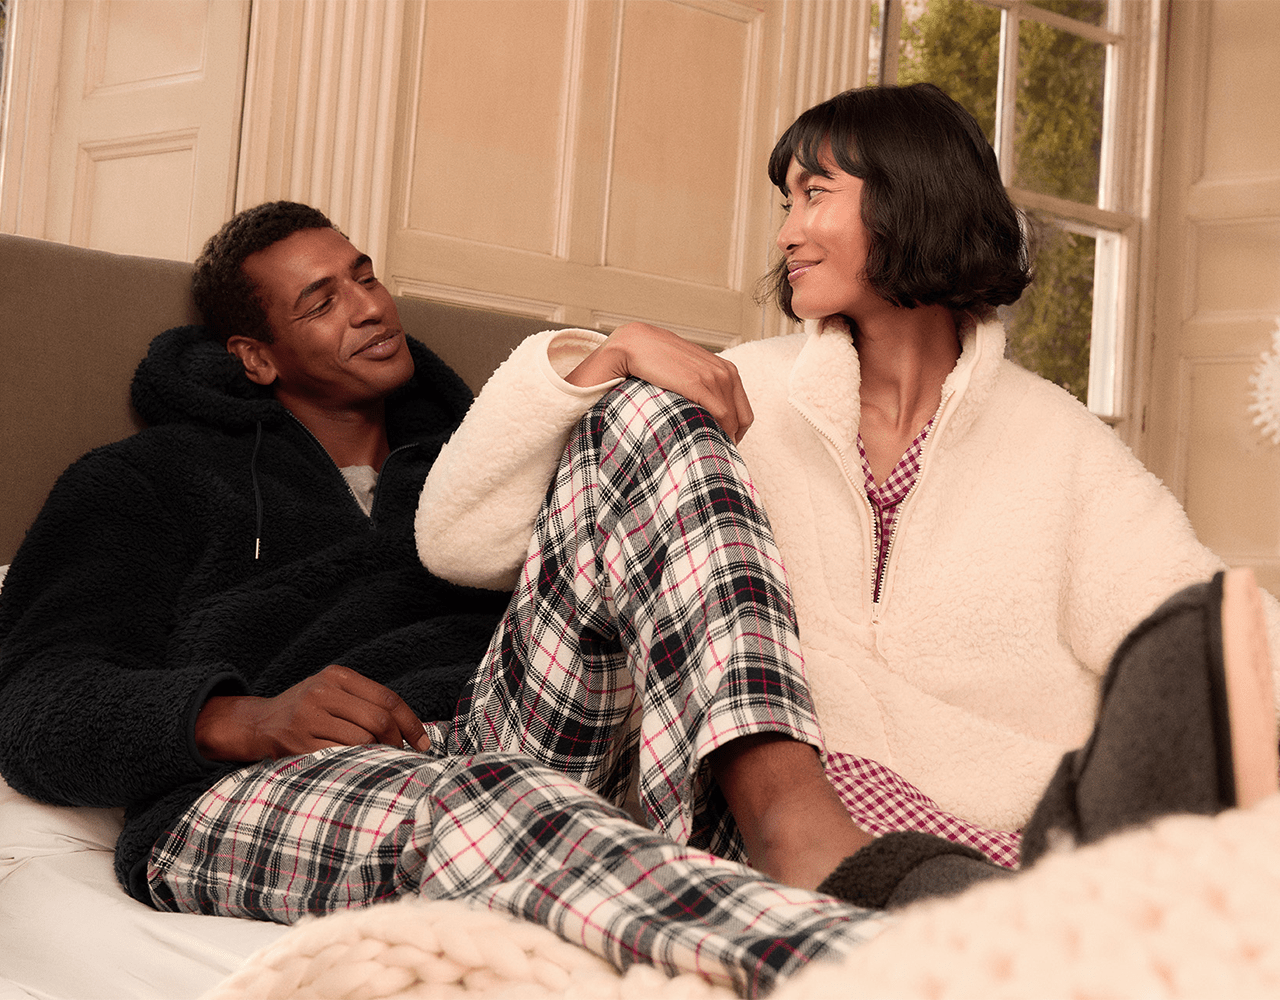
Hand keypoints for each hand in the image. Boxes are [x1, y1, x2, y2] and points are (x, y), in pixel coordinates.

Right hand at [195, 664, 431, 761]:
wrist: (256, 723)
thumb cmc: (307, 712)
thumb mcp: (332, 693)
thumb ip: (365, 703)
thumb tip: (411, 729)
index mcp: (337, 676)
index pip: (387, 698)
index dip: (411, 723)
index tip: (423, 743)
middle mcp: (322, 691)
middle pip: (378, 719)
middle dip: (396, 741)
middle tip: (400, 755)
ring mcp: (308, 716)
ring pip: (361, 740)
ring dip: (376, 754)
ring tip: (377, 760)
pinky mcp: (297, 741)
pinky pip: (339, 755)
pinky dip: (354, 763)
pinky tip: (356, 766)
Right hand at [566, 322, 753, 442]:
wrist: (634, 343)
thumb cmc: (655, 363)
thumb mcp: (687, 375)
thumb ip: (700, 390)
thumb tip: (703, 419)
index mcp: (725, 370)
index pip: (743, 411)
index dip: (734, 433)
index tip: (717, 445)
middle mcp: (725, 372)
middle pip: (742, 420)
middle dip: (729, 439)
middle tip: (710, 454)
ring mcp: (714, 377)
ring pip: (732, 421)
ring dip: (720, 439)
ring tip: (702, 452)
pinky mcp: (698, 383)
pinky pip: (721, 416)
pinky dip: (715, 433)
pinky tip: (700, 443)